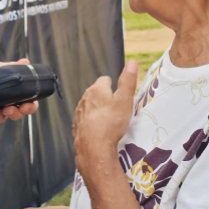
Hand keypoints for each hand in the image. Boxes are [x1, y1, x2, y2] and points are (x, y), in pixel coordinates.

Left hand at [0, 59, 40, 127]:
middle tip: (7, 110)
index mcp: (17, 97)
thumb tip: (25, 62)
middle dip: (12, 114)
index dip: (29, 107)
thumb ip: (13, 67)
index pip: (28, 105)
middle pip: (15, 115)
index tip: (24, 106)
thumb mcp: (1, 68)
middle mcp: (8, 107)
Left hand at [72, 60, 137, 182]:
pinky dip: (90, 123)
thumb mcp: (125, 100)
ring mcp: (78, 114)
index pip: (104, 80)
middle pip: (94, 93)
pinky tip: (97, 130)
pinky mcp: (76, 128)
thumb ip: (128, 81)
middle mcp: (84, 99)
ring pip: (88, 107)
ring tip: (107, 119)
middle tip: (114, 106)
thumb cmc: (112, 121)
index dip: (112, 84)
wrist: (94, 147)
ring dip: (96, 110)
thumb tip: (132, 62)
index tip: (118, 91)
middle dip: (103, 97)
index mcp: (96, 90)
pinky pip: (84, 121)